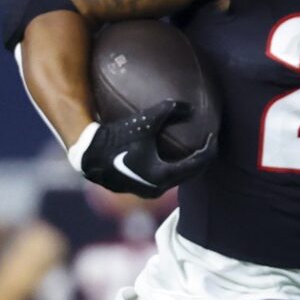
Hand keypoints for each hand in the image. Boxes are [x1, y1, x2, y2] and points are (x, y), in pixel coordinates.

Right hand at [75, 100, 208, 197]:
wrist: (86, 153)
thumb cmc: (115, 137)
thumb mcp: (144, 121)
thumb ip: (169, 111)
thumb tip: (190, 107)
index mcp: (163, 176)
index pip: (198, 164)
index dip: (209, 149)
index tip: (213, 135)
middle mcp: (157, 190)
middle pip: (190, 175)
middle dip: (201, 159)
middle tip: (208, 142)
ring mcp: (145, 192)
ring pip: (175, 179)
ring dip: (186, 165)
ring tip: (192, 149)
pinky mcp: (136, 189)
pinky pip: (162, 179)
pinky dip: (171, 167)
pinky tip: (169, 155)